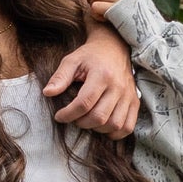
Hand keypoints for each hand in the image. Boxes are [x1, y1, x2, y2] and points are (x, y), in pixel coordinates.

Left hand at [43, 22, 139, 137]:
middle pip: (99, 117)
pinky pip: (128, 126)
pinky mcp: (135, 102)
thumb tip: (47, 93)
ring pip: (114, 125)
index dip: (68, 114)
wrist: (115, 48)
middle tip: (73, 118)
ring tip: (87, 121)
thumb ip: (60, 77)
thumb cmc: (90, 56)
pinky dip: (115, 133)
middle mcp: (118, 87)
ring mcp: (129, 95)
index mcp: (102, 75)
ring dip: (97, 129)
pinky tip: (102, 126)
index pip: (84, 103)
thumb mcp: (72, 60)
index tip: (59, 116)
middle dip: (81, 123)